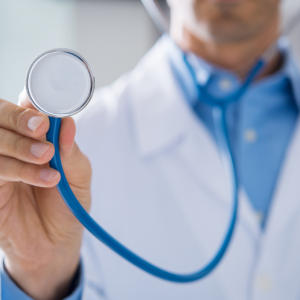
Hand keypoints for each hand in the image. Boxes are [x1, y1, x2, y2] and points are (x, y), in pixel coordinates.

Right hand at [0, 90, 90, 299]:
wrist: (56, 242)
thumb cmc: (68, 204)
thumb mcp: (78, 176)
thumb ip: (70, 152)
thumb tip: (67, 123)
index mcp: (36, 140)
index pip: (26, 111)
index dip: (31, 107)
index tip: (45, 113)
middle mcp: (13, 148)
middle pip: (1, 118)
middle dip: (19, 119)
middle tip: (41, 128)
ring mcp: (0, 166)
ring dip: (21, 146)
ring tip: (48, 158)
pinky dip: (20, 170)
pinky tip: (46, 178)